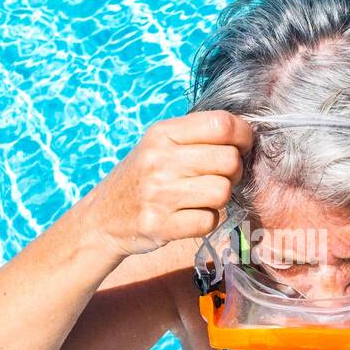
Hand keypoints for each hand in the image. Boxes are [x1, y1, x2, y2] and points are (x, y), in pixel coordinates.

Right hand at [87, 111, 251, 256]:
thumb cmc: (142, 177)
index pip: (221, 124)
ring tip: (204, 197)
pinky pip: (209, 221)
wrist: (103, 218)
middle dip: (234, 171)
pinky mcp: (161, 225)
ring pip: (222, 192)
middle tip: (221, 177)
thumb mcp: (159, 145)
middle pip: (229, 160)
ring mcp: (158, 194)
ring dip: (221, 198)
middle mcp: (158, 160)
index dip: (244, 135)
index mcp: (162, 134)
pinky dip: (207, 220)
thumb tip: (246, 132)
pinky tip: (192, 215)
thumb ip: (197, 135)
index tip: (243, 146)